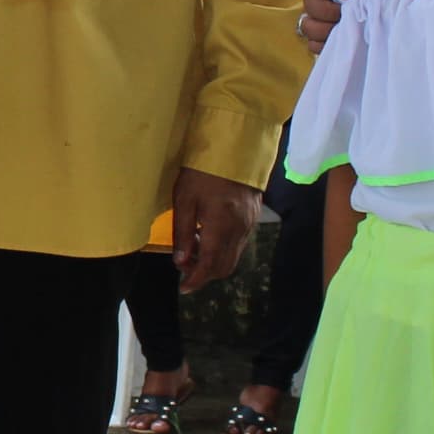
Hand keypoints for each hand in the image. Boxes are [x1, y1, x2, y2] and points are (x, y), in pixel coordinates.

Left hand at [170, 166, 263, 290]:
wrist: (234, 147)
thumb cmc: (202, 171)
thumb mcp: (184, 200)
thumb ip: (182, 232)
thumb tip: (180, 261)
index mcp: (220, 227)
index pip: (209, 265)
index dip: (196, 280)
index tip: (183, 287)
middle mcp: (238, 230)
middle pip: (224, 266)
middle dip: (205, 274)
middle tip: (185, 268)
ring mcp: (249, 224)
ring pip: (233, 256)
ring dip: (214, 261)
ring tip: (193, 250)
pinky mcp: (253, 216)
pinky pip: (239, 243)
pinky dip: (223, 249)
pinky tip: (208, 236)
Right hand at [297, 0, 353, 46]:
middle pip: (309, 2)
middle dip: (326, 11)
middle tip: (347, 15)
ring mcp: (317, 13)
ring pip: (306, 24)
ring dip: (322, 30)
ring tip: (343, 31)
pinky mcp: (322, 32)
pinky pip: (312, 43)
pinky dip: (322, 46)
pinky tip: (339, 44)